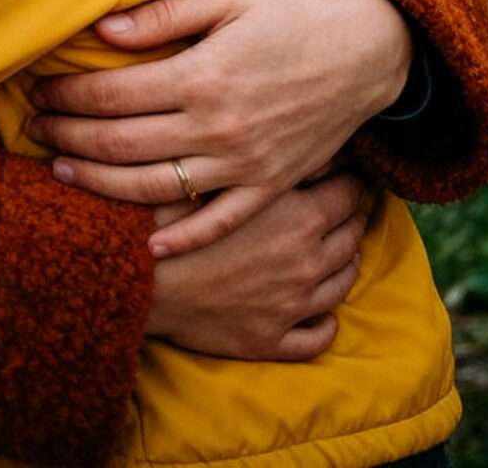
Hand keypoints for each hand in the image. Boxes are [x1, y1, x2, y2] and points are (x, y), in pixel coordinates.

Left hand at [25, 0, 411, 256]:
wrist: (363, 57)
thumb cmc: (287, 19)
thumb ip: (162, 16)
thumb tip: (101, 31)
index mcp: (201, 76)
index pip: (112, 96)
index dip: (67, 98)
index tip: (39, 92)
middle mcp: (217, 127)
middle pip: (121, 144)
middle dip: (68, 138)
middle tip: (34, 130)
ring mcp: (243, 164)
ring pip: (154, 187)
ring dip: (100, 184)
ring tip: (61, 172)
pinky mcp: (267, 188)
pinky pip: (218, 223)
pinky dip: (181, 238)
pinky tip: (146, 245)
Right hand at [144, 172, 370, 359]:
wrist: (134, 280)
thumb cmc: (168, 218)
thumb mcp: (216, 174)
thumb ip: (264, 159)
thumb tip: (301, 147)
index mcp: (298, 217)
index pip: (350, 193)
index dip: (352, 180)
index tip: (347, 173)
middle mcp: (306, 262)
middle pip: (352, 235)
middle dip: (351, 217)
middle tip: (344, 205)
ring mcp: (293, 305)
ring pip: (343, 283)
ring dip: (343, 264)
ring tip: (333, 250)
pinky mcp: (271, 340)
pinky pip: (318, 336)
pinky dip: (325, 322)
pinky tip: (319, 311)